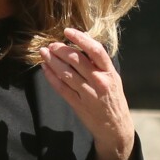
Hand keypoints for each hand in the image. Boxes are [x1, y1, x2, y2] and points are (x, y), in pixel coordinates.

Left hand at [39, 28, 134, 159]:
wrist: (115, 128)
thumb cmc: (113, 98)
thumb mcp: (113, 78)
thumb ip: (99, 63)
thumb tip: (82, 42)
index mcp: (109, 73)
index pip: (95, 50)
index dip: (80, 38)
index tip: (68, 31)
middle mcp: (99, 82)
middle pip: (77, 60)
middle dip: (61, 49)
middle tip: (52, 44)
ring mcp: (88, 94)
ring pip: (66, 73)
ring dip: (52, 61)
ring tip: (44, 52)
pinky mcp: (77, 104)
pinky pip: (61, 87)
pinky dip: (51, 76)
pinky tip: (45, 68)